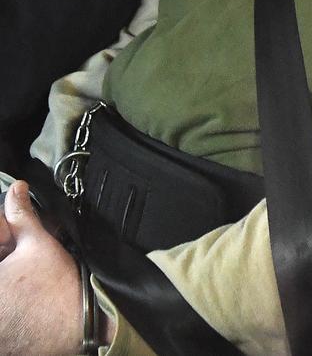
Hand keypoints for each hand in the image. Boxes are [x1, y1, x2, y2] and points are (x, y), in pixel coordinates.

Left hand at [0, 181, 82, 355]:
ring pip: (4, 286)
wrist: (84, 322)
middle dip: (6, 249)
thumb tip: (17, 190)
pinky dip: (13, 295)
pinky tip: (28, 289)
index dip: (3, 232)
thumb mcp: (38, 242)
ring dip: (11, 271)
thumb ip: (21, 215)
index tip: (13, 229)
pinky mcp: (7, 341)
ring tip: (28, 270)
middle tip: (22, 245)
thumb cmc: (60, 286)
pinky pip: (8, 309)